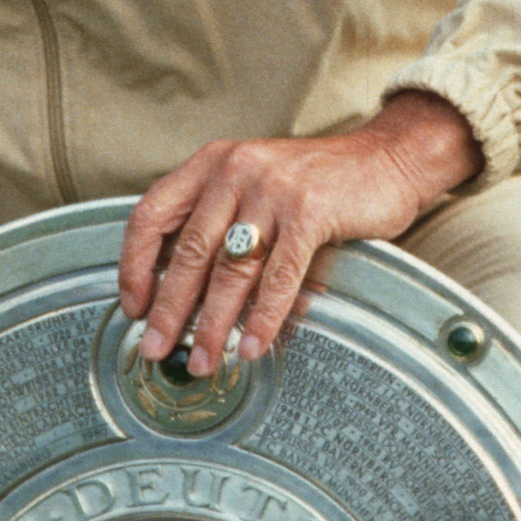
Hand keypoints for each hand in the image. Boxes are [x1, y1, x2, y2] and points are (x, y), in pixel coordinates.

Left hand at [117, 93, 480, 376]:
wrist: (387, 159)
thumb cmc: (317, 182)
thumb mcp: (254, 187)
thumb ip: (219, 224)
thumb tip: (180, 295)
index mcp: (211, 164)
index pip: (151, 215)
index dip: (135, 265)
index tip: (134, 307)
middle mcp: (235, 170)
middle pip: (189, 251)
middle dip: (170, 310)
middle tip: (156, 349)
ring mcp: (273, 189)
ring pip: (231, 269)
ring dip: (213, 324)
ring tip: (204, 360)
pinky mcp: (311, 211)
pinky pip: (279, 276)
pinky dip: (264, 317)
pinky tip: (252, 346)